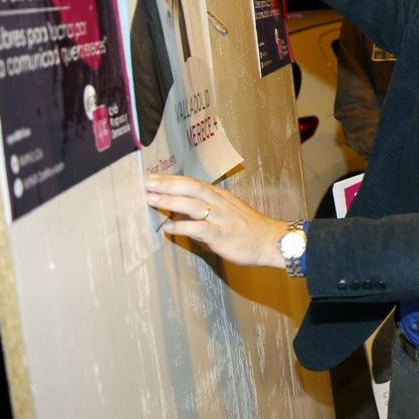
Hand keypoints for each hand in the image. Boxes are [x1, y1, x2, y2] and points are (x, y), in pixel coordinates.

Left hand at [148, 174, 287, 269]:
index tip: (152, 176)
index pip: (192, 183)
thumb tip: (179, 212)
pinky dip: (182, 227)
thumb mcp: (228, 213)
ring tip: (151, 199)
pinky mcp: (221, 235)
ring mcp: (221, 218)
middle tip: (146, 182)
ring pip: (193, 205)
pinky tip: (167, 228)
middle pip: (191, 188)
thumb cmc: (249, 229)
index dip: (172, 179)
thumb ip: (204, 211)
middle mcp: (220, 203)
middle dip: (168, 184)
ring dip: (170, 201)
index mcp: (220, 196)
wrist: (271, 241)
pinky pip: (199, 229)